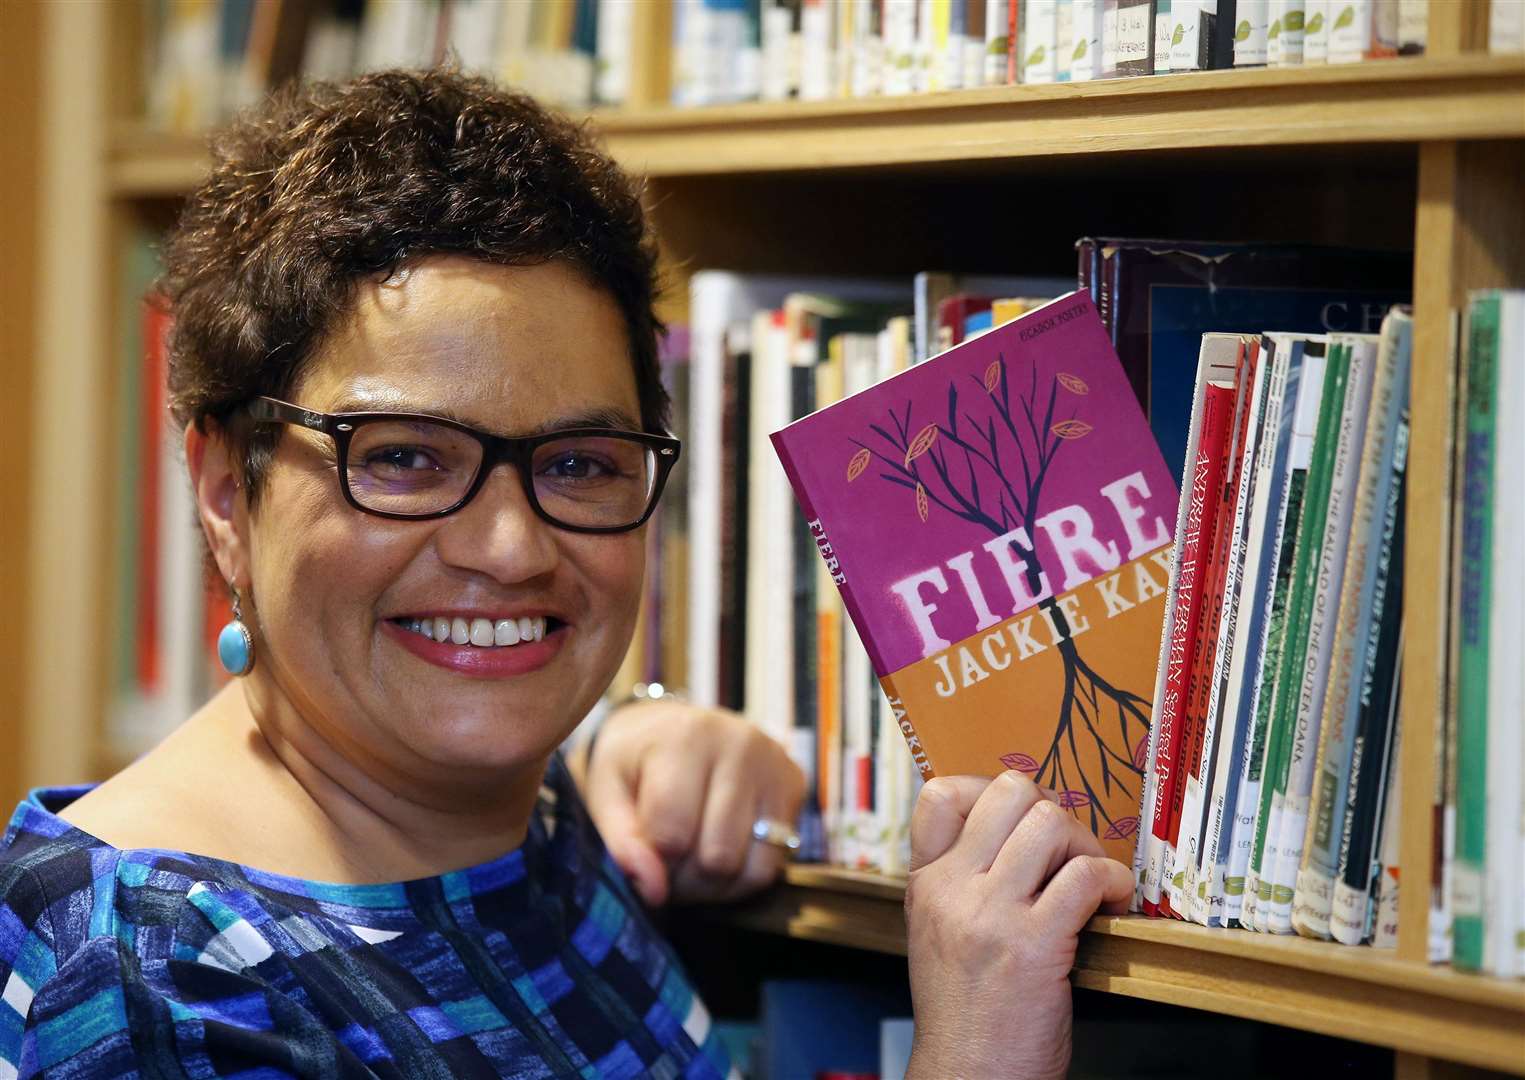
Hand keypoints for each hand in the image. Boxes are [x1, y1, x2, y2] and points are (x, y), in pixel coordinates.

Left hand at [580, 700, 805, 906]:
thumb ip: (622, 841)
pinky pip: (773, 866)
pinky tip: (719, 857)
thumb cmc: (635, 761)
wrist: (673, 726)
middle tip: (666, 861)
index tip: (641, 853)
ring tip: (691, 862)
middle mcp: (741, 744)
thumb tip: (653, 889)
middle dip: (685, 878)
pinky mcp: (794, 783)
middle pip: (718, 857)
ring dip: (715, 885)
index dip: (651, 864)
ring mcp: (775, 763)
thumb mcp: (607, 791)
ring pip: (752, 870)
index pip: (673, 835)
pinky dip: (741, 879)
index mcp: (687, 737)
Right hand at [903, 773, 1132, 1079]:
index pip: (940, 793)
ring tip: (1088, 878)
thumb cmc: (964, 1012)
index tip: (1020, 819)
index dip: (989, 790)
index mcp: (925, 883)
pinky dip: (1112, 879)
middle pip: (1008, 791)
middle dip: (1051, 811)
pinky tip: (1111, 900)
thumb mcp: (936, 933)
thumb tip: (1014, 833)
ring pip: (1049, 821)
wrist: (968, 1076)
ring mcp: (990, 914)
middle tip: (1065, 850)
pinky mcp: (1034, 944)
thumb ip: (960, 882)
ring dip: (1084, 844)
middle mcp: (952, 889)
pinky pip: (1084, 876)